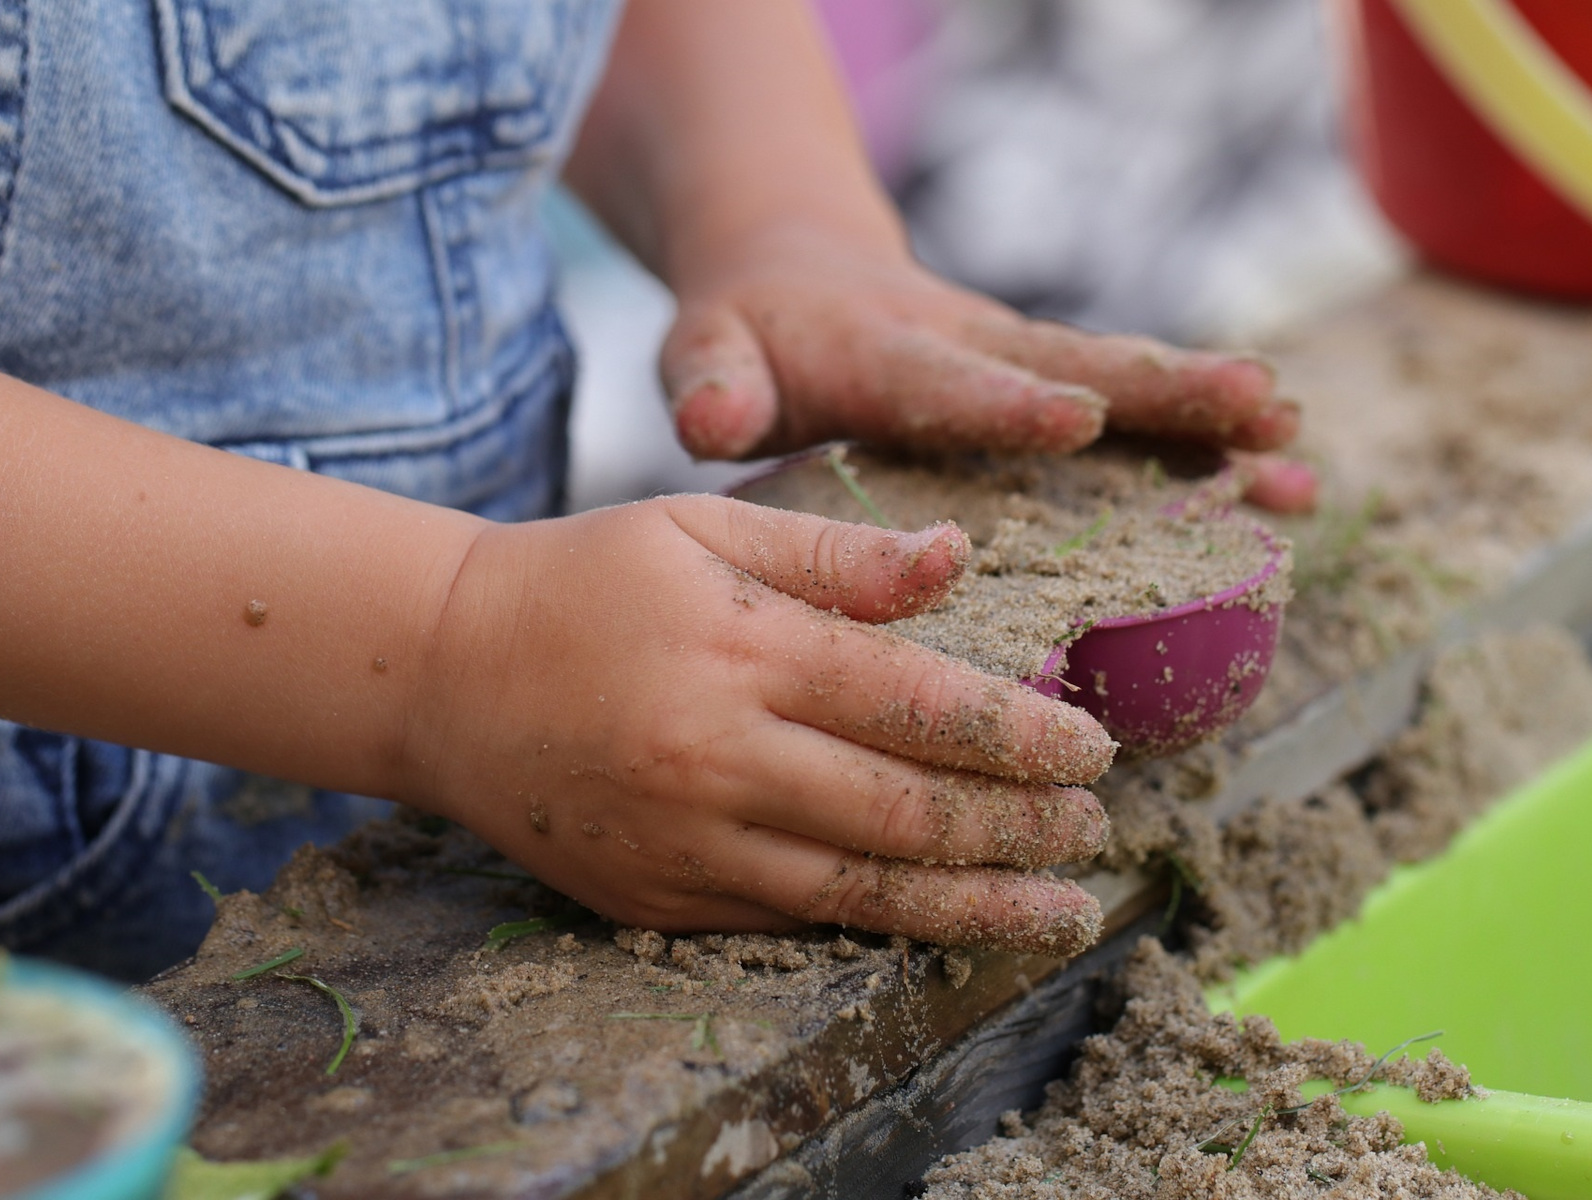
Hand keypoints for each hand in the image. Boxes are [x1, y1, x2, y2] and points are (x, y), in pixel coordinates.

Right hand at [401, 496, 1115, 954]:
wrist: (443, 674)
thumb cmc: (585, 581)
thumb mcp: (702, 527)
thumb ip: (835, 553)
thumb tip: (960, 559)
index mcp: (743, 649)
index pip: (920, 704)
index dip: (1022, 735)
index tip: (1093, 748)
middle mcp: (720, 755)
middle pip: (907, 811)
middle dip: (1020, 827)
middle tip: (1090, 825)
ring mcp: (686, 840)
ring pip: (862, 891)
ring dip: (976, 904)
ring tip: (1060, 909)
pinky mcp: (656, 897)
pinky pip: (790, 921)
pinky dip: (878, 926)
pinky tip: (940, 922)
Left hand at [660, 224, 1316, 512]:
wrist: (797, 270)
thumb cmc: (749, 333)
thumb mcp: (709, 351)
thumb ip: (712, 382)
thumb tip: (712, 418)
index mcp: (884, 354)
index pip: (947, 381)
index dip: (1007, 402)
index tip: (1077, 417)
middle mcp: (971, 349)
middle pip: (1076, 365)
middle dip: (1164, 391)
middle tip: (1258, 408)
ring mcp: (1019, 366)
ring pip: (1124, 388)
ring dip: (1210, 420)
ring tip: (1298, 453)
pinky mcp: (1046, 384)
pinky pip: (1132, 414)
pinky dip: (1205, 444)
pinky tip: (1283, 481)